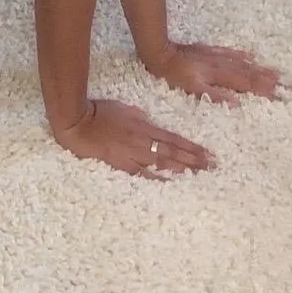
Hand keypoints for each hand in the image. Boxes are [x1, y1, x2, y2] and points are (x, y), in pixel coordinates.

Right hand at [54, 98, 213, 177]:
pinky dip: (158, 178)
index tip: (208, 154)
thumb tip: (152, 123)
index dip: (192, 147)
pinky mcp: (122, 164)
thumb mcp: (125, 109)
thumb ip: (141, 118)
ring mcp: (133, 154)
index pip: (174, 139)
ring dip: (182, 169)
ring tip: (199, 175)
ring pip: (162, 163)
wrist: (79, 124)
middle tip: (212, 166)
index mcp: (145, 126)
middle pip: (173, 152)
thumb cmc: (100, 113)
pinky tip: (171, 183)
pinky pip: (143, 173)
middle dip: (194, 160)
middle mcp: (143, 141)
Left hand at [149, 41, 290, 105]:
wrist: (161, 53)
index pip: (249, 85)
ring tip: (279, 73)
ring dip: (263, 69)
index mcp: (221, 76)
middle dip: (273, 80)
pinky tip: (253, 56)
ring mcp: (218, 57)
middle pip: (252, 74)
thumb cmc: (175, 76)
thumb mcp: (193, 90)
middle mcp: (223, 65)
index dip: (267, 90)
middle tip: (291, 85)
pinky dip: (244, 55)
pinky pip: (232, 53)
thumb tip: (238, 104)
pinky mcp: (211, 52)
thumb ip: (216, 96)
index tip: (284, 95)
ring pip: (245, 63)